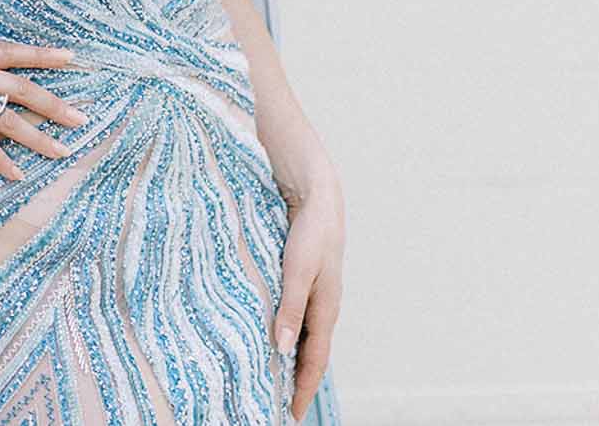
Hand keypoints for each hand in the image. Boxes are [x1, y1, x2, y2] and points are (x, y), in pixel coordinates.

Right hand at [0, 40, 86, 181]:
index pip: (10, 51)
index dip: (42, 54)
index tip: (72, 57)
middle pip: (21, 86)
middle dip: (55, 104)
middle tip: (81, 118)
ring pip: (10, 118)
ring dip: (40, 138)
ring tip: (62, 152)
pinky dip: (3, 161)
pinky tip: (17, 175)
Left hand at [274, 164, 344, 419]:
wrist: (317, 195)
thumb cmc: (309, 231)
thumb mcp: (298, 269)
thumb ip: (290, 307)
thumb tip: (283, 347)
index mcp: (326, 309)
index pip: (314, 360)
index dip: (303, 388)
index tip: (292, 414)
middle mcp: (323, 307)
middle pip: (311, 354)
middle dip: (298, 382)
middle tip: (282, 405)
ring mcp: (315, 294)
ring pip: (304, 337)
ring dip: (292, 360)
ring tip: (275, 380)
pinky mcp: (303, 281)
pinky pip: (297, 318)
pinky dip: (287, 335)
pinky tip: (272, 338)